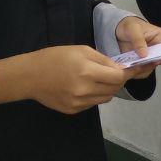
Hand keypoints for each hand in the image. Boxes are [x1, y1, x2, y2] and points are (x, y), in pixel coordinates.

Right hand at [0, 45, 138, 113]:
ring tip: (99, 79)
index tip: (131, 68)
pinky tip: (86, 87)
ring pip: (106, 98)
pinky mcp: (73, 110)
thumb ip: (103, 61)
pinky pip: (93, 103)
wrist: (30, 76)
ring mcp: (78, 103)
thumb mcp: (81, 51)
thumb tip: (121, 69)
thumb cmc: (55, 58)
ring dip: (108, 89)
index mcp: (87, 72)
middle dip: (118, 80)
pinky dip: (96, 95)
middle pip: (114, 89)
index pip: (118, 77)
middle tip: (115, 72)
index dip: (127, 72)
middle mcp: (84, 90)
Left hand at [115, 16, 160, 78]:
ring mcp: (150, 57)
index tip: (154, 60)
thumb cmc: (130, 25)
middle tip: (138, 63)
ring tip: (130, 65)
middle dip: (148, 64)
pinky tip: (128, 66)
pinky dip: (135, 71)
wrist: (120, 30)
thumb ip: (139, 40)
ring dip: (140, 69)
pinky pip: (142, 71)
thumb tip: (144, 55)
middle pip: (159, 61)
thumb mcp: (133, 29)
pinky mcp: (143, 63)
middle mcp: (159, 49)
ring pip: (150, 68)